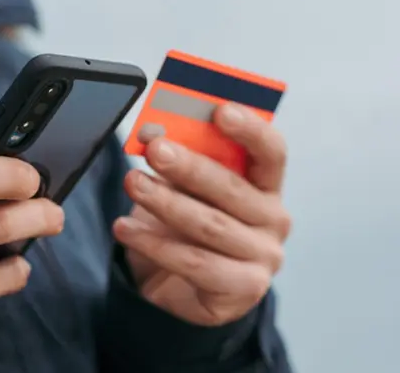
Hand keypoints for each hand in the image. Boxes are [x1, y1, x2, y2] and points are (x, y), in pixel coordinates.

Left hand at [113, 103, 290, 326]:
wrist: (179, 286)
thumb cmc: (186, 223)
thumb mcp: (185, 187)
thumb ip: (180, 158)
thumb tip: (154, 131)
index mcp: (267, 185)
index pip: (272, 151)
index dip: (250, 130)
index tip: (220, 110)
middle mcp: (274, 220)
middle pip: (233, 188)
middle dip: (190, 166)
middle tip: (155, 149)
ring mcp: (263, 257)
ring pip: (210, 226)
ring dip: (165, 203)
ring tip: (132, 183)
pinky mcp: (243, 289)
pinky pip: (196, 263)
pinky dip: (155, 244)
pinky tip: (125, 229)